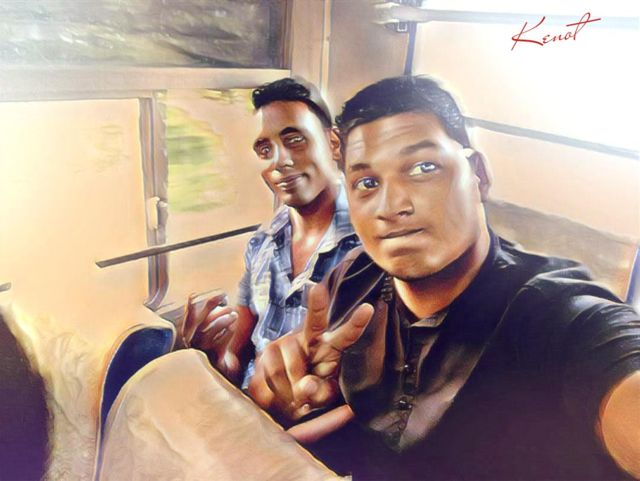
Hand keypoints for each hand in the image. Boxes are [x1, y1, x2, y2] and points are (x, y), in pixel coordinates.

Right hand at [177, 293, 239, 379]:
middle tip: (229, 306)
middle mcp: (193, 343)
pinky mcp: (214, 357)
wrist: (217, 369)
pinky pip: (221, 342)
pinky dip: (228, 333)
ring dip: (225, 320)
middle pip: (203, 322)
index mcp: (188, 336)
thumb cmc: (213, 345)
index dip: (189, 308)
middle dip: (216, 311)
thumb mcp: (208, 331)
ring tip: (234, 315)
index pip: (188, 319)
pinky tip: (232, 328)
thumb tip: (222, 297)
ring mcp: (203, 350)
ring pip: (212, 330)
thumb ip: (210, 315)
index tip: (192, 295)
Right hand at [248, 284, 373, 422]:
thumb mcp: (321, 397)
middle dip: (318, 304)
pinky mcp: (265, 353)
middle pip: (314, 321)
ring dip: (288, 391)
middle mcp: (309, 340)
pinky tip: (278, 397)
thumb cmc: (310, 396)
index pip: (345, 336)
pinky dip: (272, 394)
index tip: (368, 309)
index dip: (356, 325)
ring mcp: (285, 343)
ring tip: (294, 401)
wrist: (281, 399)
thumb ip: (319, 393)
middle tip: (319, 289)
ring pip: (288, 365)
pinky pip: (267, 375)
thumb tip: (306, 387)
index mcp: (329, 349)